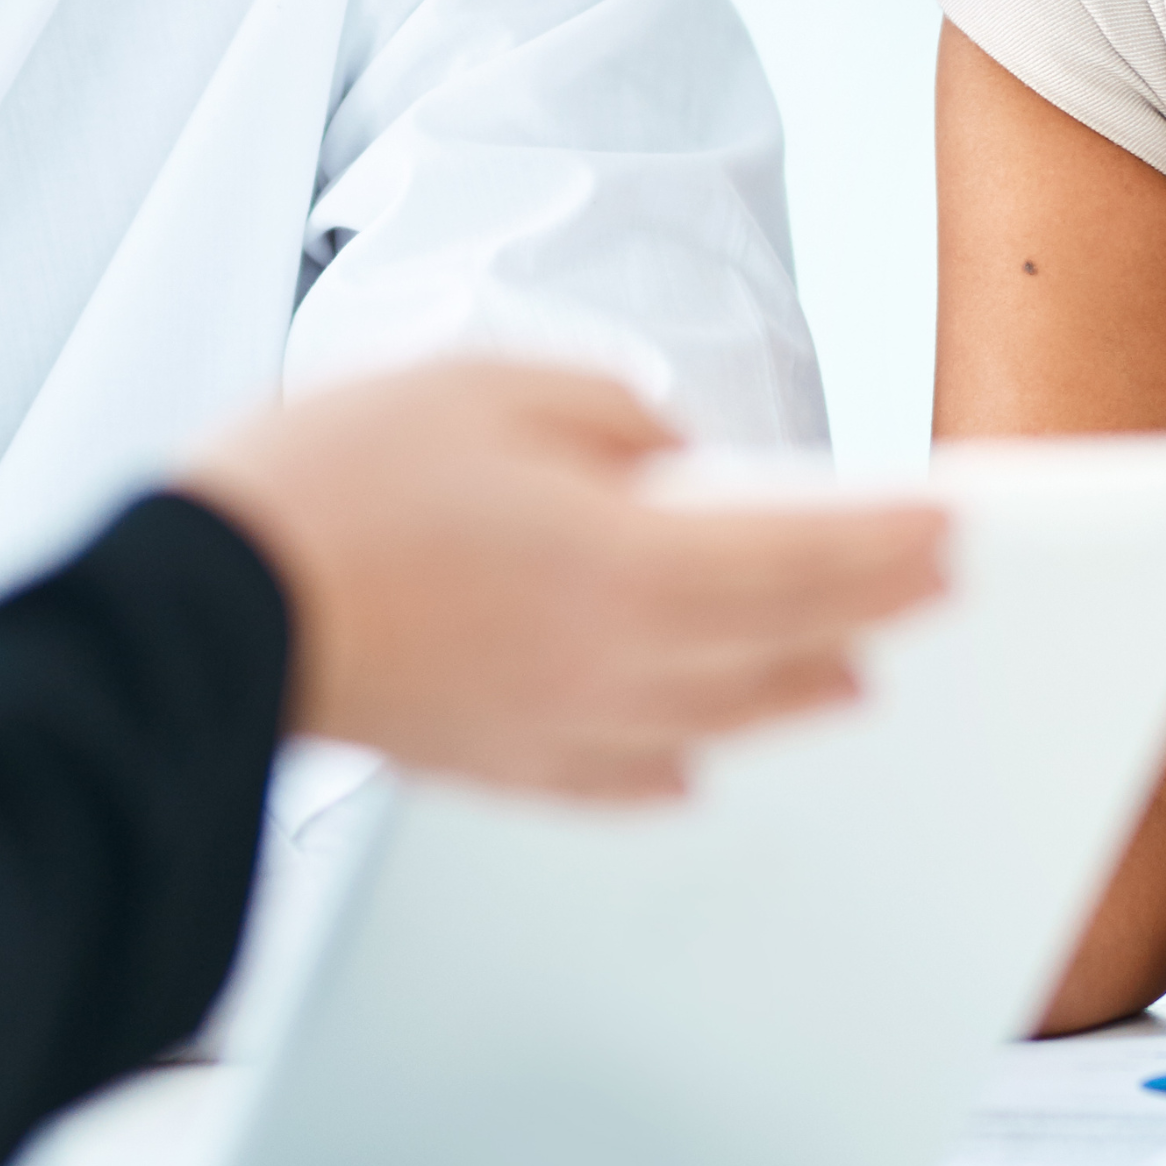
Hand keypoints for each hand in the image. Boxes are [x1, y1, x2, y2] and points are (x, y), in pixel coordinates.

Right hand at [179, 361, 949, 799]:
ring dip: (797, 692)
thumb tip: (667, 459)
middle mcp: (614, 667)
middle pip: (779, 644)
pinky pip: (616, 777)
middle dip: (870, 611)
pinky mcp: (488, 763)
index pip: (804, 555)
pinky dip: (677, 765)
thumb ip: (608, 418)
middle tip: (939, 592)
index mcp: (627, 567)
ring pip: (713, 718)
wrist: (206, 613)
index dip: (891, 541)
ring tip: (855, 673)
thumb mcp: (490, 387)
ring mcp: (553, 729)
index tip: (958, 528)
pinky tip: (694, 765)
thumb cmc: (336, 483)